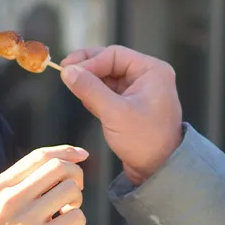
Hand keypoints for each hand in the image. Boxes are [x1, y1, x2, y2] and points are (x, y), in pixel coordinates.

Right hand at [0, 147, 87, 224]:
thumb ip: (17, 185)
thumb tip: (55, 167)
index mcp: (0, 186)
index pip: (40, 156)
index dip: (66, 151)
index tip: (81, 155)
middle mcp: (12, 197)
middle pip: (59, 167)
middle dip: (76, 175)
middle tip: (73, 191)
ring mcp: (27, 218)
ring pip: (70, 190)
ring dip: (77, 199)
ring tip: (67, 211)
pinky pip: (76, 218)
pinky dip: (78, 221)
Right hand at [59, 46, 182, 184]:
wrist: (159, 170)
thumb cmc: (146, 141)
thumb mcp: (115, 113)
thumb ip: (90, 89)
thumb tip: (68, 71)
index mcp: (152, 71)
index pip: (114, 54)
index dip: (89, 61)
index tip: (68, 70)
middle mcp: (148, 76)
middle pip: (110, 62)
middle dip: (87, 68)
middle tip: (64, 71)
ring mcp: (140, 90)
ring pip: (107, 77)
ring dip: (90, 81)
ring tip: (74, 87)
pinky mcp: (131, 104)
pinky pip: (109, 91)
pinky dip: (95, 93)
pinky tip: (84, 99)